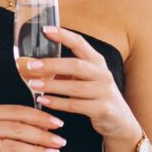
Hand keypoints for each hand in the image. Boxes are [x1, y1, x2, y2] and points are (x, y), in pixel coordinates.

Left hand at [30, 27, 142, 151]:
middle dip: (52, 65)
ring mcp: (105, 91)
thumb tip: (33, 65)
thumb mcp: (84, 80)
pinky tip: (43, 101)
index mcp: (97, 62)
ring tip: (33, 85)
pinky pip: (76, 105)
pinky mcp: (103, 109)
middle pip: (76, 65)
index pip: (80, 43)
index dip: (63, 35)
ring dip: (51, 86)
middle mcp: (103, 74)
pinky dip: (58, 103)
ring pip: (75, 87)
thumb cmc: (96, 97)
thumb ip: (64, 72)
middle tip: (31, 65)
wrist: (120, 122)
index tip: (45, 29)